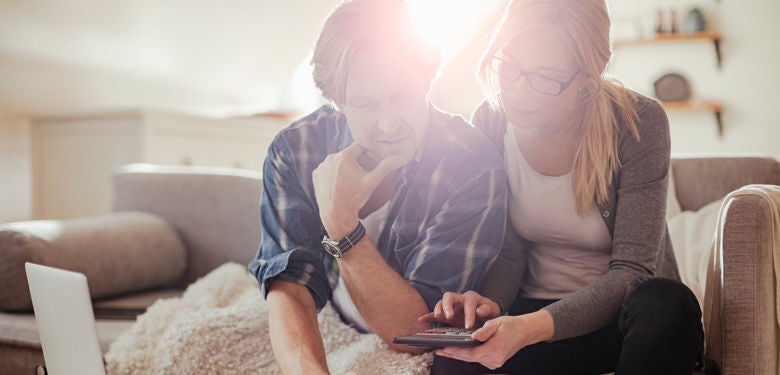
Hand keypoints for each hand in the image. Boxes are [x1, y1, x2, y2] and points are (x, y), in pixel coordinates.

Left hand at [312, 143, 406, 237]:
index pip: (359, 147)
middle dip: (356, 161)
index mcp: (344, 156)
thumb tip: (401, 158)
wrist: (336, 215)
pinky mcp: (316, 175)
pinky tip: (339, 183)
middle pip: (348, 155)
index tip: (371, 160)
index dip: (367, 152)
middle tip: (362, 174)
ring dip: (344, 167)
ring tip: (350, 180)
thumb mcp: (372, 182)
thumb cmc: (355, 198)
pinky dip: (333, 173)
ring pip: (337, 162)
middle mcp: (330, 158)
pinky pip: (327, 169)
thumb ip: (386, 167)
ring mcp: (322, 167)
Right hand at [419, 291, 500, 329]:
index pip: (468, 304)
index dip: (469, 315)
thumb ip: (487, 309)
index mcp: (471, 298)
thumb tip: (479, 311)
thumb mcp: (492, 310)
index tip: (469, 326)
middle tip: (449, 317)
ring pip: (441, 303)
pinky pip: (435, 312)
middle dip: (447, 306)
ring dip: (438, 309)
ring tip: (437, 317)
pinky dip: (428, 315)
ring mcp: (451, 306)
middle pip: (449, 297)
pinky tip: (422, 320)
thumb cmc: (489, 311)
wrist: (485, 313)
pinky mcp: (445, 313)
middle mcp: (459, 299)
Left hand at [435, 311, 552, 369]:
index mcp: (494, 351)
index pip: (469, 353)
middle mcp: (493, 360)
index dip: (455, 351)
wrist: (525, 332)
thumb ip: (484, 330)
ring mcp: (494, 362)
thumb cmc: (511, 326)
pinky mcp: (493, 361)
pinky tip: (458, 349)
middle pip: (468, 358)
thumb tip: (473, 336)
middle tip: (437, 349)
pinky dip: (467, 354)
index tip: (442, 348)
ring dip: (458, 354)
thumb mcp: (497, 323)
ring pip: (471, 359)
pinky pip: (476, 358)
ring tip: (444, 349)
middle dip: (452, 353)